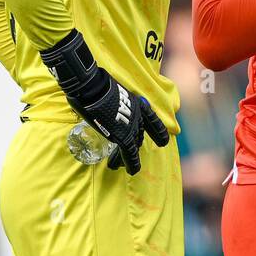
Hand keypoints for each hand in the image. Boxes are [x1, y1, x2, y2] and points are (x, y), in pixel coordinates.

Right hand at [41, 29, 169, 175]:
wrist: (92, 87)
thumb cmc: (95, 85)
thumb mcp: (110, 92)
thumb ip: (112, 101)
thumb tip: (101, 102)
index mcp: (137, 103)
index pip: (152, 120)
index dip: (158, 132)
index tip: (163, 142)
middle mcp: (138, 116)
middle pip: (139, 135)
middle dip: (133, 145)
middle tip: (127, 156)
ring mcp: (132, 126)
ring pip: (133, 146)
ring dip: (127, 157)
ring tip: (124, 167)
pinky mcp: (122, 136)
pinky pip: (129, 153)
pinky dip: (131, 163)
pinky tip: (131, 170)